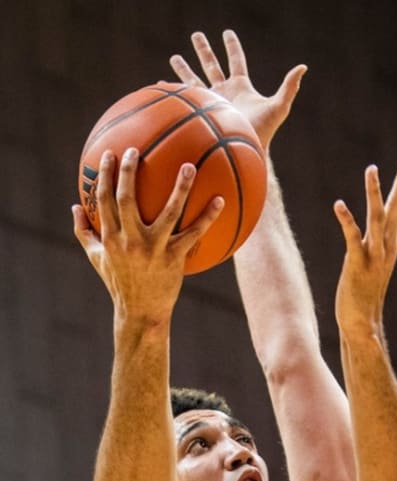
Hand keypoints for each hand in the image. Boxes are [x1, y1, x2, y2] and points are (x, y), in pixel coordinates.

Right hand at [72, 147, 222, 320]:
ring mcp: (153, 249)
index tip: (111, 154)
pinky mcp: (174, 258)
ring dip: (180, 187)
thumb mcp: (98, 260)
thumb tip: (75, 207)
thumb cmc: (119, 284)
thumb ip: (85, 232)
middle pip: (127, 198)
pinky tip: (220, 200)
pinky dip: (207, 217)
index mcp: (110, 238)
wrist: (140, 313)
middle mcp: (130, 241)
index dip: (106, 175)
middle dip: (129, 171)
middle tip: (137, 150)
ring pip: (169, 212)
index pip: (104, 199)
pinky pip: (193, 233)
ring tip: (189, 166)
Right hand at [169, 29, 305, 150]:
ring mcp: (211, 102)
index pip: (236, 60)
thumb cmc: (265, 131)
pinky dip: (173, 92)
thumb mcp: (279, 106)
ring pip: (195, 79)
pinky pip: (185, 100)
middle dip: (204, 49)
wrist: (246, 151)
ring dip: (184, 68)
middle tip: (196, 35)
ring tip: (174, 57)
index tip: (227, 33)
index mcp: (241, 85)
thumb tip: (303, 66)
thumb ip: (290, 86)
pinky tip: (162, 86)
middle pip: (212, 65)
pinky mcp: (202, 112)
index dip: (232, 47)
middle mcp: (224, 91)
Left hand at [333, 151, 396, 338]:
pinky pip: (352, 239)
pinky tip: (338, 205)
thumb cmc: (366, 297)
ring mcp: (373, 256)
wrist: (361, 325)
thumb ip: (380, 246)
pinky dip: (347, 221)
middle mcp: (387, 247)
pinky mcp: (356, 265)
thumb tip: (387, 232)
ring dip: (374, 194)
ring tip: (371, 169)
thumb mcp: (377, 266)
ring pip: (377, 219)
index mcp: (392, 244)